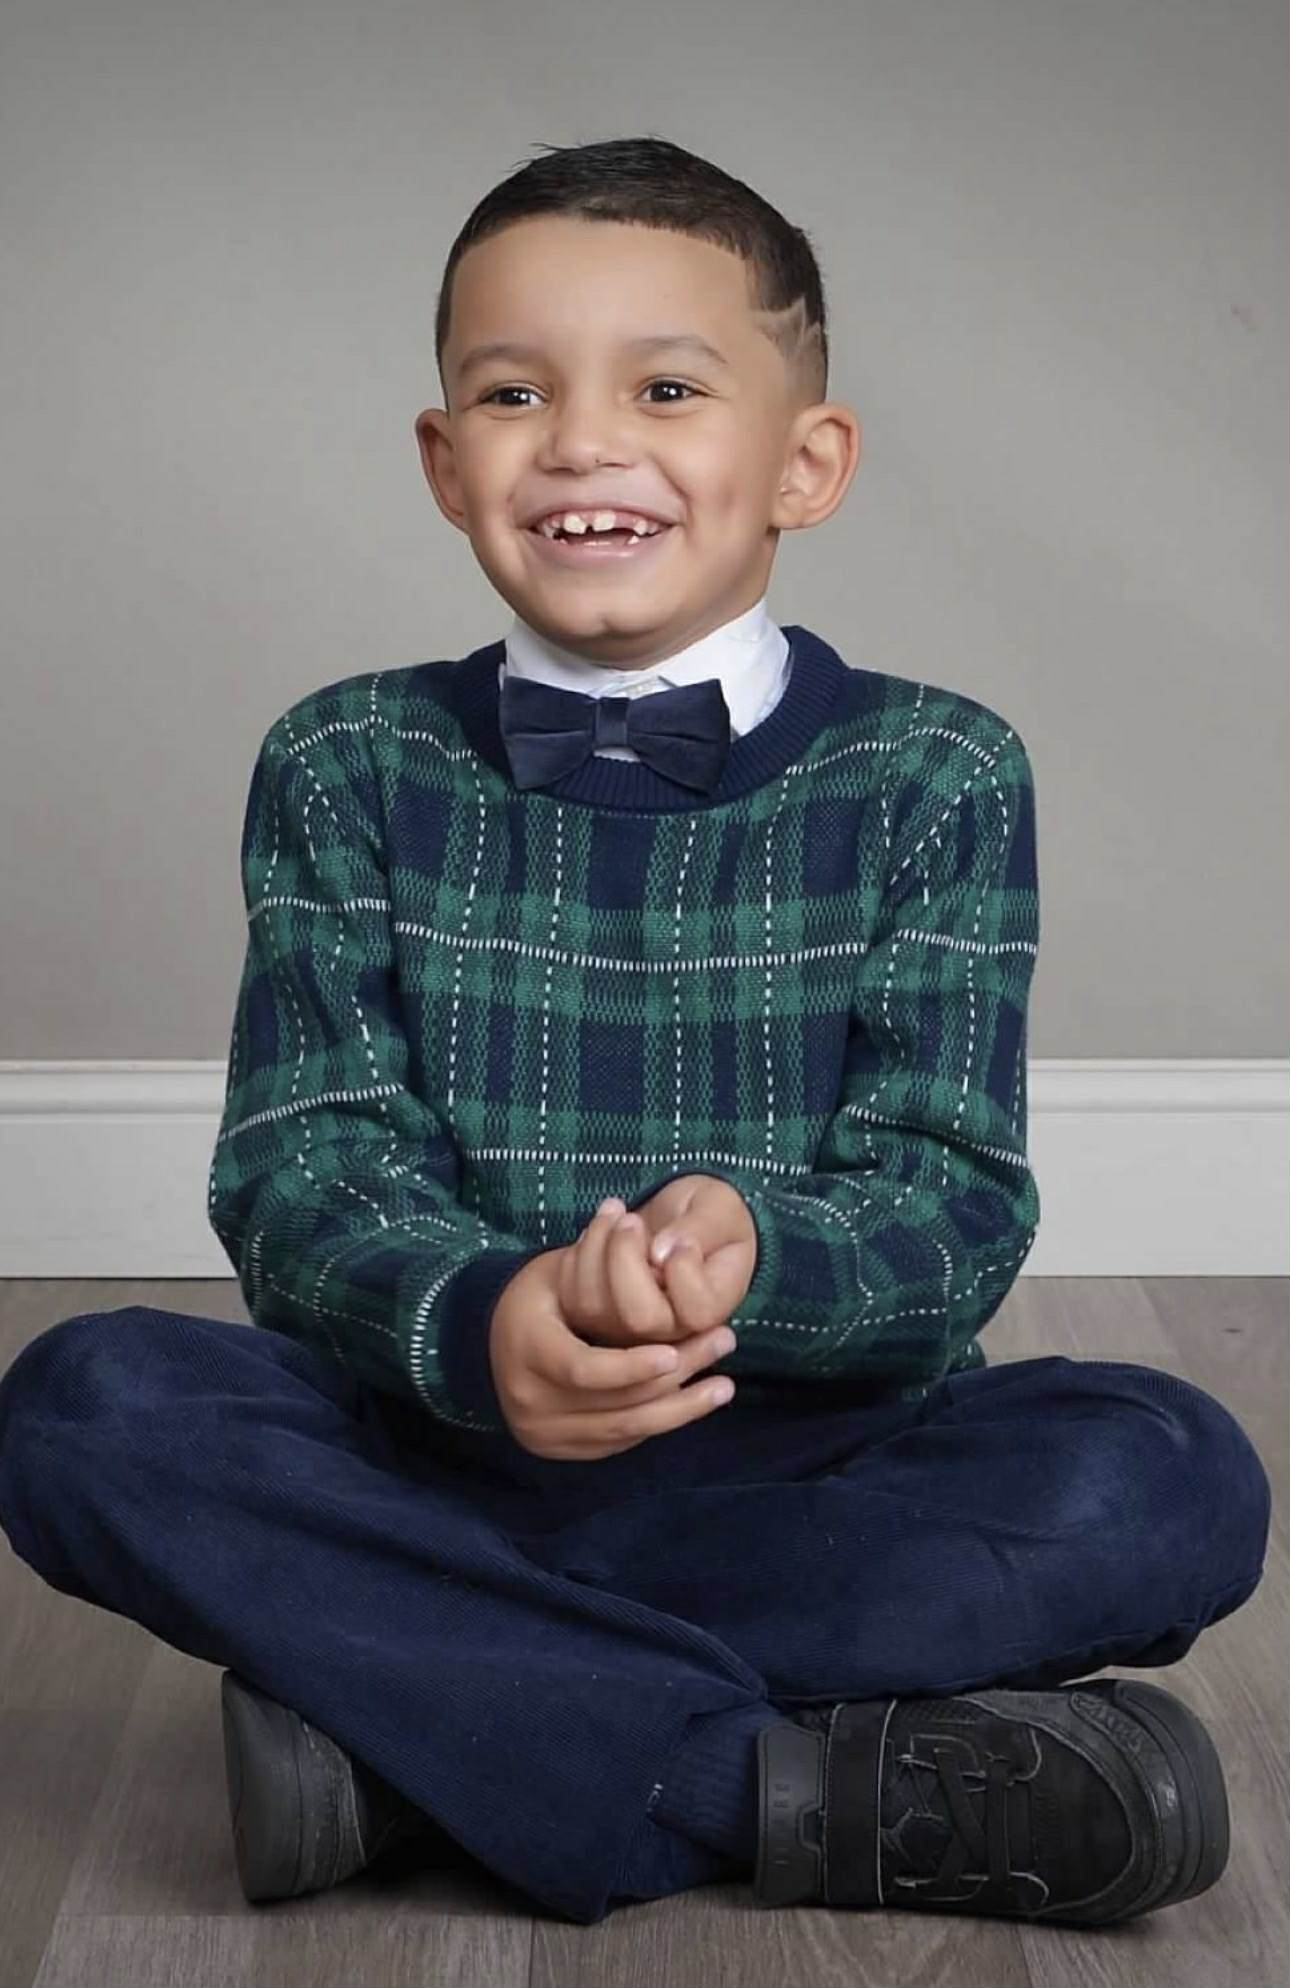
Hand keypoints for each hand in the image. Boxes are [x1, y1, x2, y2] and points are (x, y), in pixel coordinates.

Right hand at [489, 1247, 737, 1460]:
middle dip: (676, 1377)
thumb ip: (592, 1253)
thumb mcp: (552, 1272)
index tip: (673, 1353)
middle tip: (721, 1343)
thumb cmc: (534, 1300)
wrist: (493, 1348)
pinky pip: (621, 1441)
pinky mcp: (565, 1451)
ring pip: (625, 1430)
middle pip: (616, 1403)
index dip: (631, 1366)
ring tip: (724, 1386)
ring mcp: (548, 1434)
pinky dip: (660, 1423)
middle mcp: (533, 1404)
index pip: (584, 1369)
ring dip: (681, 1409)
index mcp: (528, 1353)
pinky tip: (695, 1402)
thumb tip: (622, 1210)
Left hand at [556, 1177, 757, 1351]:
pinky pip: (572, 1291)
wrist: (678, 1216)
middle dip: (624, 1256)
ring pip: (595, 1304)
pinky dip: (579, 1249)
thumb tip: (659, 1254)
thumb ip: (701, 1229)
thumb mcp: (720, 1207)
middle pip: (638, 1317)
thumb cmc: (709, 1213)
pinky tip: (604, 1223)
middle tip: (632, 1219)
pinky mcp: (596, 1314)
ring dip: (597, 1245)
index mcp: (712, 1308)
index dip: (683, 1269)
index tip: (685, 1237)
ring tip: (617, 1209)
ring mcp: (629, 1327)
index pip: (695, 1312)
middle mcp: (670, 1330)